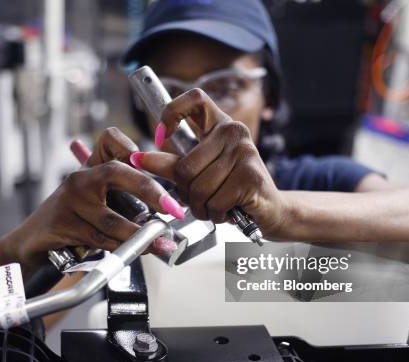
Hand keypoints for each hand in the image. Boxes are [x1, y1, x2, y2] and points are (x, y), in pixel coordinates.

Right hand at [0, 128, 182, 275]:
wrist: (34, 241)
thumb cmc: (74, 221)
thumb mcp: (100, 203)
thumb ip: (127, 199)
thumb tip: (167, 210)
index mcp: (92, 168)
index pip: (112, 141)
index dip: (135, 149)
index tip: (156, 162)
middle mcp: (80, 178)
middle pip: (118, 173)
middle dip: (151, 192)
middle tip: (174, 210)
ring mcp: (69, 200)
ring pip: (112, 220)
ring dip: (140, 236)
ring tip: (160, 243)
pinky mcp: (62, 223)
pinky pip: (99, 240)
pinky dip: (120, 249)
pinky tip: (134, 253)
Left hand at [131, 88, 287, 238]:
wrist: (271, 209)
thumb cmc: (232, 190)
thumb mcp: (199, 172)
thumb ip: (170, 165)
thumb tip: (137, 158)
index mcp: (219, 124)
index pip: (194, 98)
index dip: (171, 113)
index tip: (161, 138)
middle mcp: (234, 131)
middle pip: (184, 167)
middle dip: (187, 193)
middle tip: (201, 197)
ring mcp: (244, 152)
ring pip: (197, 188)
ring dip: (201, 207)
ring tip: (217, 205)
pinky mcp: (250, 175)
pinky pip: (214, 202)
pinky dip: (216, 214)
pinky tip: (229, 211)